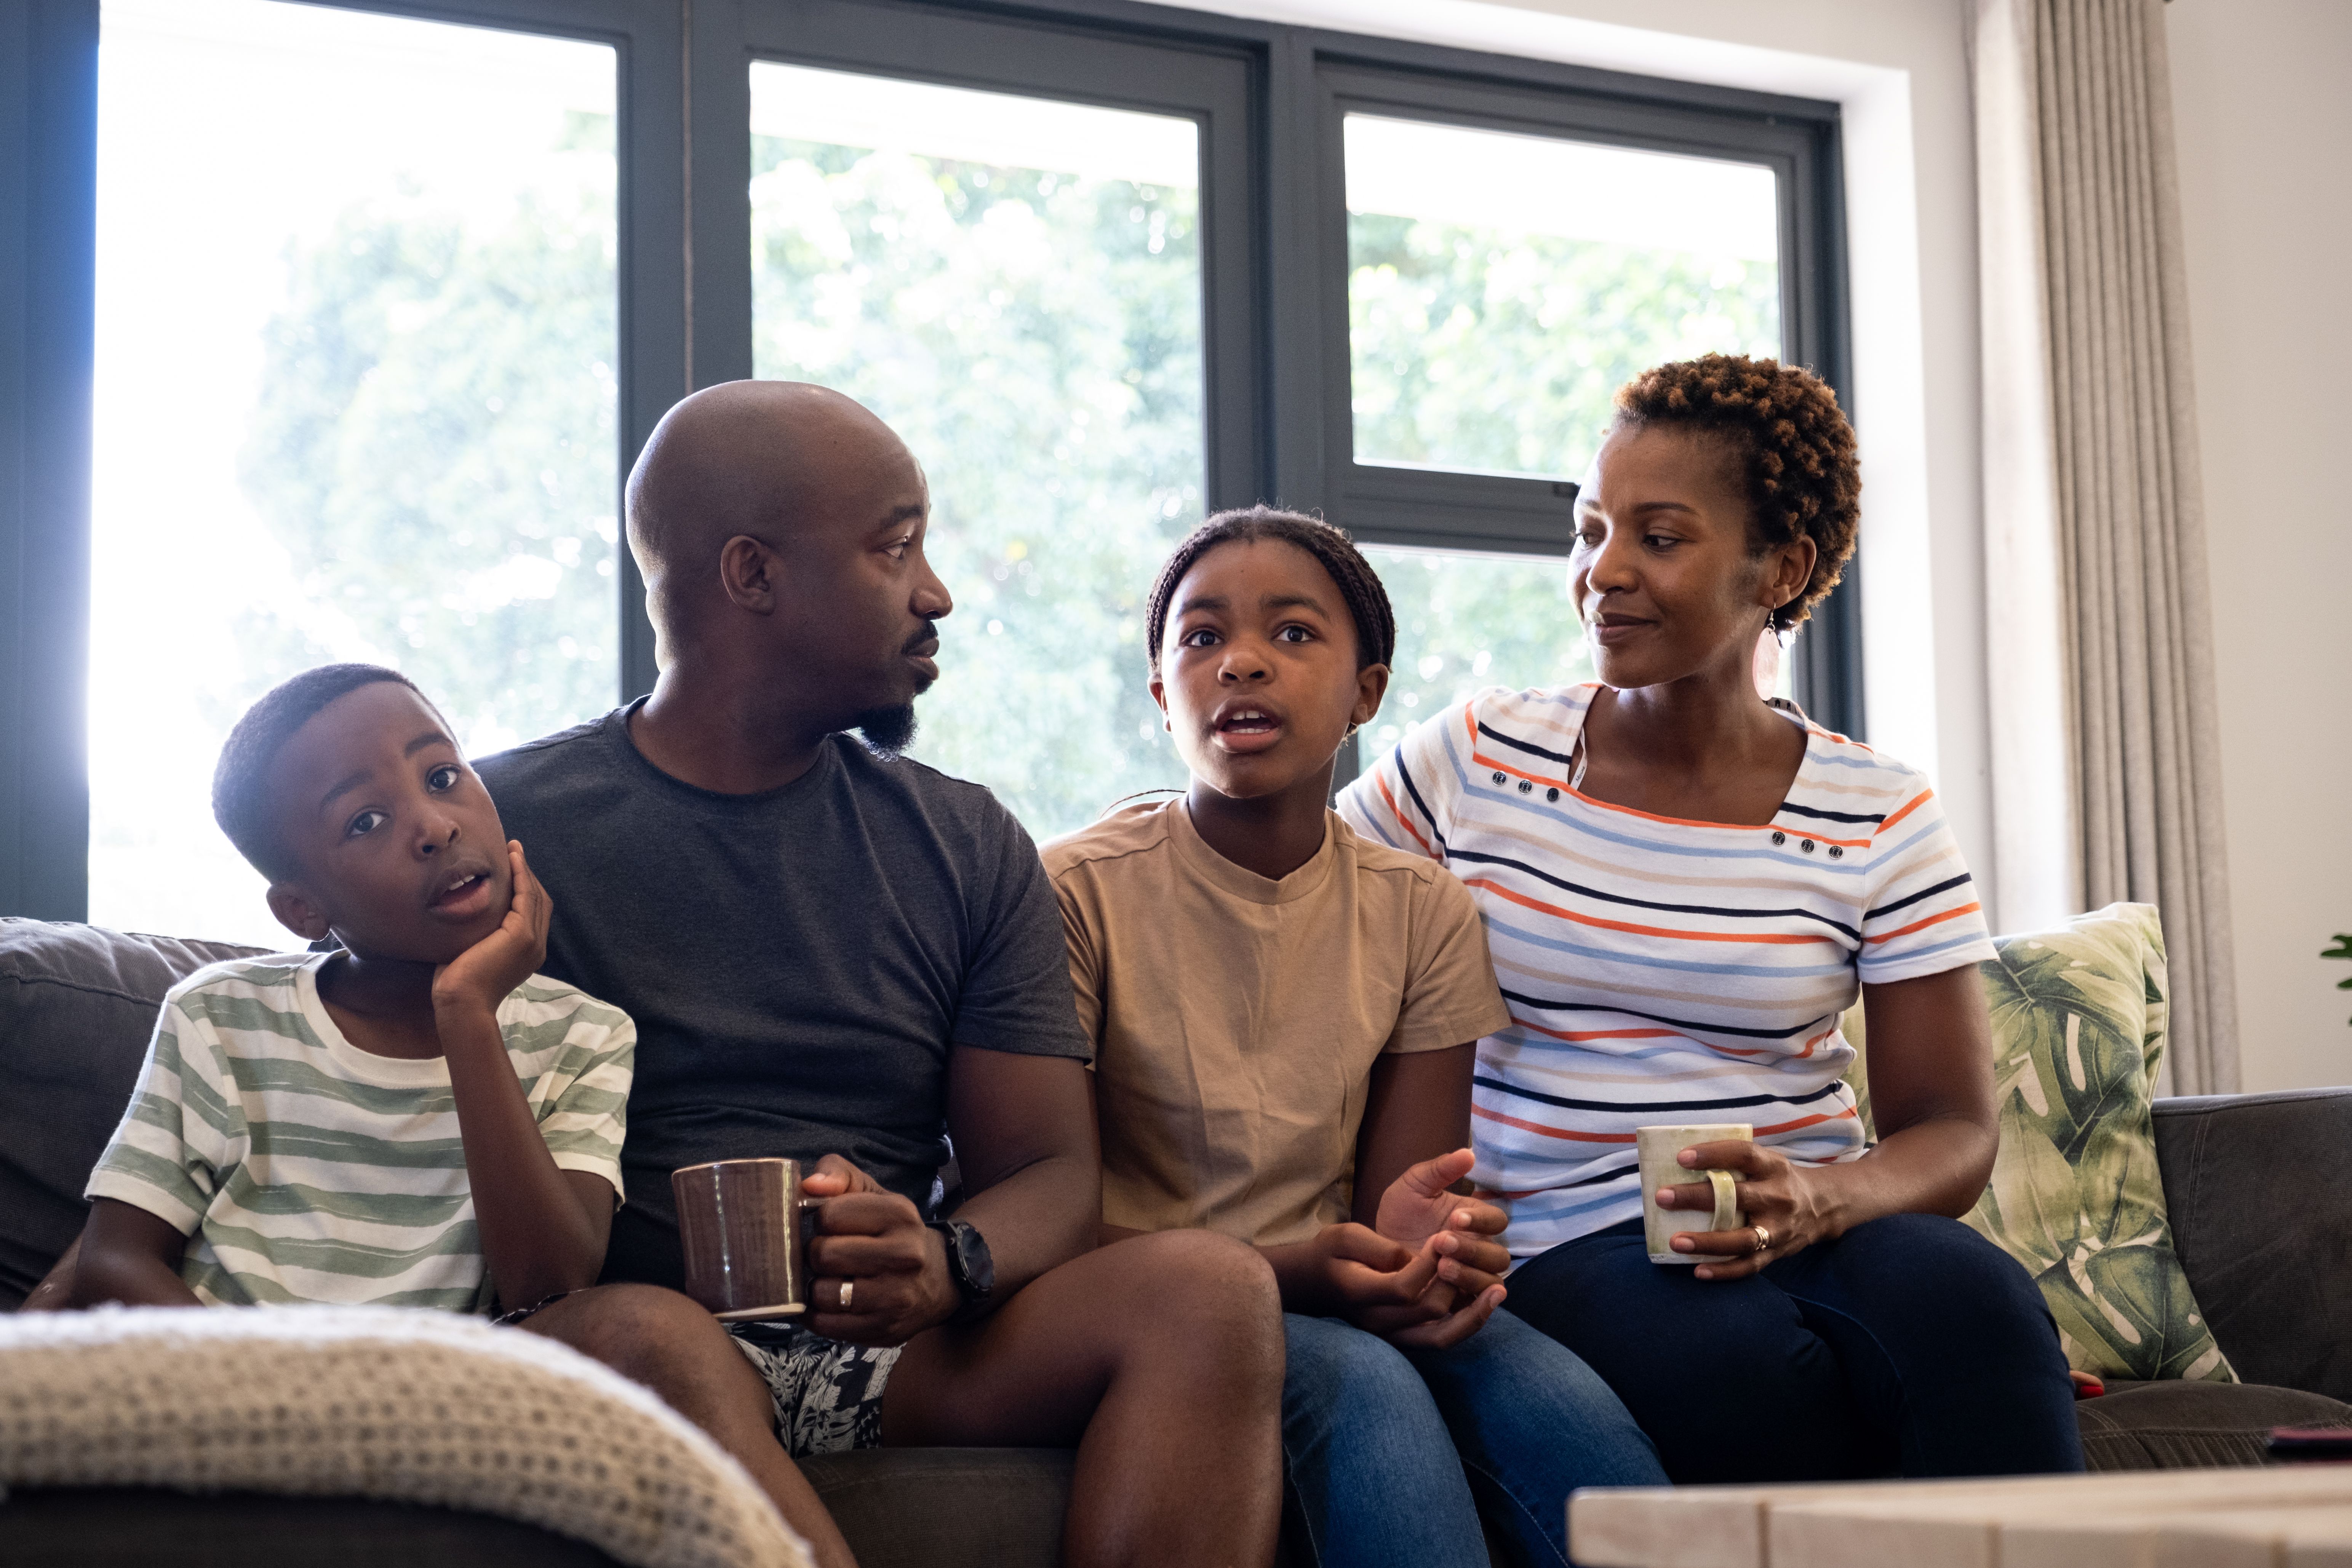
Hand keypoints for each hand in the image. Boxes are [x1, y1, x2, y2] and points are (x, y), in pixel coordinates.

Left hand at [432, 842, 549, 1015]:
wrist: (461, 1003)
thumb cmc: (458, 984)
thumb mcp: (474, 951)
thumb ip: (480, 932)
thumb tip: (464, 910)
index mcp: (528, 951)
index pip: (533, 911)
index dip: (525, 886)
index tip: (512, 865)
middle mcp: (537, 945)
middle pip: (539, 899)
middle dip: (527, 873)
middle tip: (514, 850)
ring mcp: (532, 941)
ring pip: (534, 895)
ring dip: (524, 869)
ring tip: (513, 850)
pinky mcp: (522, 936)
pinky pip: (526, 897)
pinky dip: (520, 876)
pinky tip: (511, 861)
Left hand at [802, 1154, 958, 1345]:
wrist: (941, 1279)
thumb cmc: (895, 1233)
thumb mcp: (875, 1195)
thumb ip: (840, 1174)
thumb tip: (809, 1185)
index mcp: (899, 1214)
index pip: (829, 1214)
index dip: (821, 1221)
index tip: (833, 1227)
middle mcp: (904, 1255)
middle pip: (823, 1254)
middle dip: (817, 1255)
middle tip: (829, 1256)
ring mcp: (896, 1296)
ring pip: (822, 1293)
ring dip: (817, 1287)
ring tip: (832, 1280)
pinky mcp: (884, 1329)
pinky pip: (825, 1325)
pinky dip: (816, 1315)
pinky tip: (828, 1304)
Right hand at [1296, 1222, 1502, 1350]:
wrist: (1313, 1284)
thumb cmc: (1329, 1253)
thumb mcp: (1346, 1236)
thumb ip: (1380, 1247)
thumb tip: (1413, 1258)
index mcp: (1360, 1293)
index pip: (1404, 1287)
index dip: (1429, 1263)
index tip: (1441, 1236)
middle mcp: (1376, 1321)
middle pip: (1428, 1312)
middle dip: (1454, 1281)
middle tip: (1468, 1255)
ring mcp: (1390, 1335)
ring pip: (1440, 1337)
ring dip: (1473, 1314)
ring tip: (1499, 1291)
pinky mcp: (1402, 1338)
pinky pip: (1439, 1340)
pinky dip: (1465, 1324)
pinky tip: (1484, 1304)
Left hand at [1372, 1148, 1511, 1302]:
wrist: (1376, 1250)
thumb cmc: (1399, 1215)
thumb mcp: (1413, 1186)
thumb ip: (1439, 1169)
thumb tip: (1469, 1152)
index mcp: (1474, 1219)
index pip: (1497, 1220)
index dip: (1481, 1220)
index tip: (1455, 1217)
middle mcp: (1480, 1248)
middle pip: (1498, 1255)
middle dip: (1473, 1249)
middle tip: (1442, 1242)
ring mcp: (1472, 1275)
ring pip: (1490, 1280)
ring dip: (1470, 1274)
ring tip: (1441, 1267)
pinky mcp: (1460, 1299)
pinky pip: (1476, 1304)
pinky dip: (1468, 1298)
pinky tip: (1450, 1293)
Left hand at [1655, 1139, 1841, 1279]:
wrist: (1822, 1206)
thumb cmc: (1776, 1179)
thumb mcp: (1765, 1161)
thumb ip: (1733, 1161)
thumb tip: (1679, 1159)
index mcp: (1773, 1167)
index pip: (1744, 1155)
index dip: (1713, 1154)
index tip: (1681, 1157)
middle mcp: (1778, 1197)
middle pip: (1738, 1197)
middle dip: (1698, 1198)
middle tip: (1663, 1197)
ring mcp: (1779, 1229)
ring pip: (1743, 1239)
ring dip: (1707, 1242)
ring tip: (1675, 1241)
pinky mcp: (1777, 1253)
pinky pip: (1750, 1266)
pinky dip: (1724, 1271)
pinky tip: (1698, 1270)